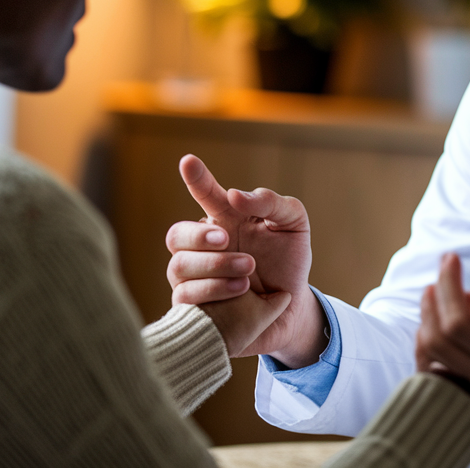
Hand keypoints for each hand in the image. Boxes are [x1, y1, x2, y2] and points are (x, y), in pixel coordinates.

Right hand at [165, 155, 328, 366]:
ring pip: (179, 266)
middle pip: (176, 235)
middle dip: (198, 235)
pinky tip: (241, 290)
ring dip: (216, 266)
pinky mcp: (194, 307)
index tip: (188, 161)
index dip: (196, 179)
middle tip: (225, 238)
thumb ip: (272, 203)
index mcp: (225, 220)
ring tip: (249, 271)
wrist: (291, 307)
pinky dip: (214, 290)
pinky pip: (185, 297)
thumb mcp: (293, 224)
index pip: (205, 195)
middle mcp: (202, 247)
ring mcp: (193, 278)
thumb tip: (235, 196)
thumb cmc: (288, 261)